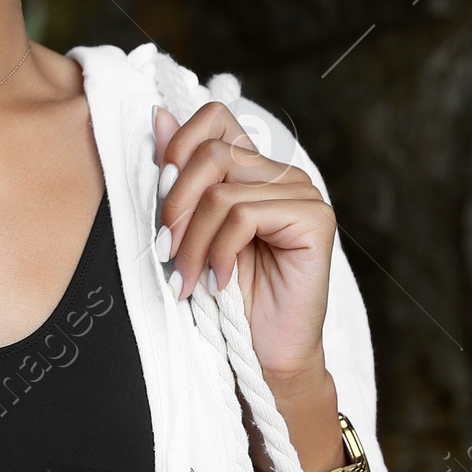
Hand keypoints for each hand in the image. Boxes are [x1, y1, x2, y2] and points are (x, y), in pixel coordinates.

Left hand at [152, 104, 335, 380]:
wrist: (262, 354)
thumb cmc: (226, 298)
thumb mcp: (190, 231)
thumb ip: (179, 177)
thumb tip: (157, 117)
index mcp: (251, 168)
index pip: (214, 119)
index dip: (178, 146)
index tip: (160, 198)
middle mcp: (280, 173)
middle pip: (210, 155)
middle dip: (176, 207)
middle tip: (166, 252)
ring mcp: (302, 193)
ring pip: (222, 192)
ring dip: (193, 242)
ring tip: (186, 277)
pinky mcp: (315, 219)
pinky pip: (244, 216)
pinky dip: (219, 252)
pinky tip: (218, 281)